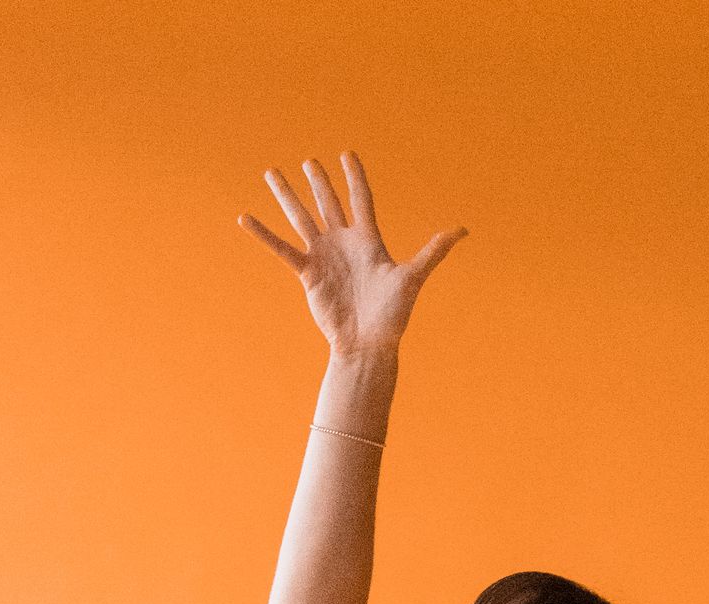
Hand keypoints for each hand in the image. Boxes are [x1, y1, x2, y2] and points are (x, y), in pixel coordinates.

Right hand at [239, 150, 466, 352]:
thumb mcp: (413, 277)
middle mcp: (344, 243)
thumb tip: (463, 230)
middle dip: (319, 181)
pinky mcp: (307, 273)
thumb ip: (433, 251)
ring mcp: (324, 255)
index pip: (361, 199)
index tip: (347, 154)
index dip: (354, 177)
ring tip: (271, 172)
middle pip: (329, 202)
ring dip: (286, 195)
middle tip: (309, 161)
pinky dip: (264, 234)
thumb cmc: (393, 315)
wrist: (368, 344)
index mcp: (368, 239)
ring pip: (302, 217)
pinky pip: (281, 248)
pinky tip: (245, 218)